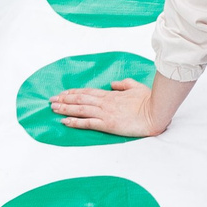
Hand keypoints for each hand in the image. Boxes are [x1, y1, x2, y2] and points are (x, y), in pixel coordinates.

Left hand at [51, 76, 170, 137]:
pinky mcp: (107, 123)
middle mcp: (105, 102)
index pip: (88, 92)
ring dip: (65, 108)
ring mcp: (105, 113)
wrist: (155, 113)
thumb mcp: (136, 87)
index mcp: (111, 94)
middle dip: (64, 99)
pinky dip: (75, 121)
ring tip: (53, 108)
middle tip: (51, 100)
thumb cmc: (148, 101)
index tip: (63, 93)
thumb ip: (124, 84)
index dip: (74, 92)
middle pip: (80, 99)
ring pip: (80, 109)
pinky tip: (65, 121)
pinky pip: (88, 122)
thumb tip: (113, 83)